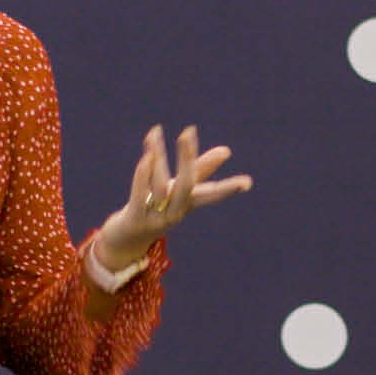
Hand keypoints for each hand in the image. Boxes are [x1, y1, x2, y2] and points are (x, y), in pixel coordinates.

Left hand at [96, 124, 250, 264]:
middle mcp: (175, 213)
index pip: (212, 194)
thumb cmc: (157, 208)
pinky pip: (141, 196)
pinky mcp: (135, 220)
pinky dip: (142, 176)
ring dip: (157, 159)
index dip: (229, 188)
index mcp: (188, 204)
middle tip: (187, 133)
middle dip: (187, 159)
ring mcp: (156, 219)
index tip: (248, 182)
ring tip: (155, 134)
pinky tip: (145, 156)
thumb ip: (200, 169)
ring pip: (160, 188)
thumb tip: (227, 151)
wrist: (127, 241)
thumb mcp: (177, 189)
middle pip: (186, 186)